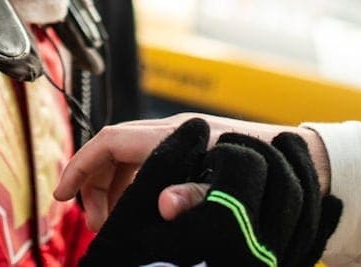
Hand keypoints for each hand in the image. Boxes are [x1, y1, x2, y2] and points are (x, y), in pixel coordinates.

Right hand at [77, 118, 341, 266]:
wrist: (300, 159)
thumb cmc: (266, 165)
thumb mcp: (229, 182)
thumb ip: (195, 193)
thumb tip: (162, 204)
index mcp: (173, 136)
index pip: (110, 142)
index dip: (81, 166)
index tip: (61, 195)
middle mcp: (173, 135)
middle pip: (114, 152)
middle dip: (96, 186)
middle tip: (101, 226)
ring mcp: (181, 143)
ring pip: (130, 162)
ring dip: (116, 190)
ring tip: (121, 224)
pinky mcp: (190, 155)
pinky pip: (149, 168)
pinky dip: (136, 189)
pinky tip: (147, 214)